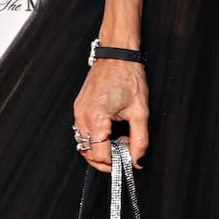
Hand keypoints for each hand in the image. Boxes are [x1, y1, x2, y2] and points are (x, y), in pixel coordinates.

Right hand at [73, 58, 148, 172]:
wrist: (117, 56)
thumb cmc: (128, 77)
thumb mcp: (140, 112)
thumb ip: (140, 140)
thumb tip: (137, 160)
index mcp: (96, 118)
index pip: (99, 154)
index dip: (114, 162)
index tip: (127, 160)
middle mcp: (82, 116)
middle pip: (88, 153)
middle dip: (106, 159)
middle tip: (124, 155)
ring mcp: (78, 112)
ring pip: (84, 144)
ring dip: (101, 149)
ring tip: (120, 140)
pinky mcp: (79, 108)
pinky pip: (83, 132)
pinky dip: (96, 138)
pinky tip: (111, 132)